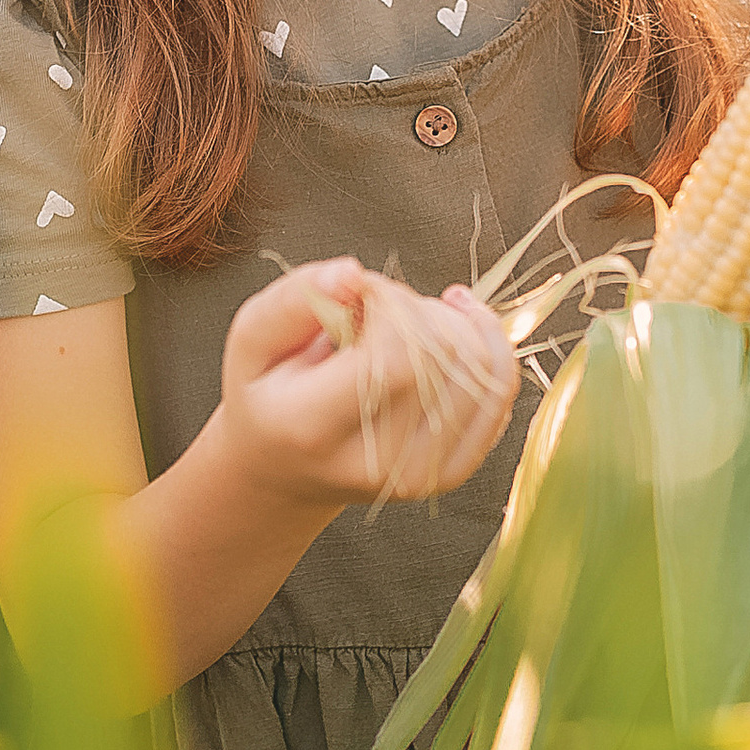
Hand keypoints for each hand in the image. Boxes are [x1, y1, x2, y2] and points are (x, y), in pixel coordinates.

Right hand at [215, 257, 519, 513]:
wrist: (282, 470)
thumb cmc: (268, 392)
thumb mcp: (252, 338)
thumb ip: (296, 298)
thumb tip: (353, 273)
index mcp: (312, 429)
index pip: (393, 358)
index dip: (393, 305)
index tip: (364, 293)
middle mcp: (373, 465)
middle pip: (440, 360)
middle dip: (418, 308)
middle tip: (378, 308)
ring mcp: (417, 476)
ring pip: (478, 371)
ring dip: (452, 323)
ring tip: (407, 321)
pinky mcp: (449, 474)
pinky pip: (497, 395)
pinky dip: (487, 345)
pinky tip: (454, 326)